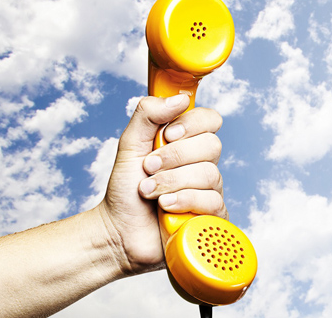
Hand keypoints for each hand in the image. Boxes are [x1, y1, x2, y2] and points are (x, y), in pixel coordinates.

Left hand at [97, 94, 225, 274]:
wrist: (119, 232)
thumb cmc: (125, 191)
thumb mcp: (130, 146)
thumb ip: (148, 115)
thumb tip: (178, 99)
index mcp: (188, 144)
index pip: (210, 120)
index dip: (192, 124)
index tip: (167, 135)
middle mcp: (203, 165)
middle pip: (211, 146)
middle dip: (174, 157)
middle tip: (148, 168)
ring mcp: (210, 191)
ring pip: (210, 174)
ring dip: (171, 182)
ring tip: (148, 192)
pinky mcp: (212, 216)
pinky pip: (213, 201)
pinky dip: (184, 201)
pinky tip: (166, 207)